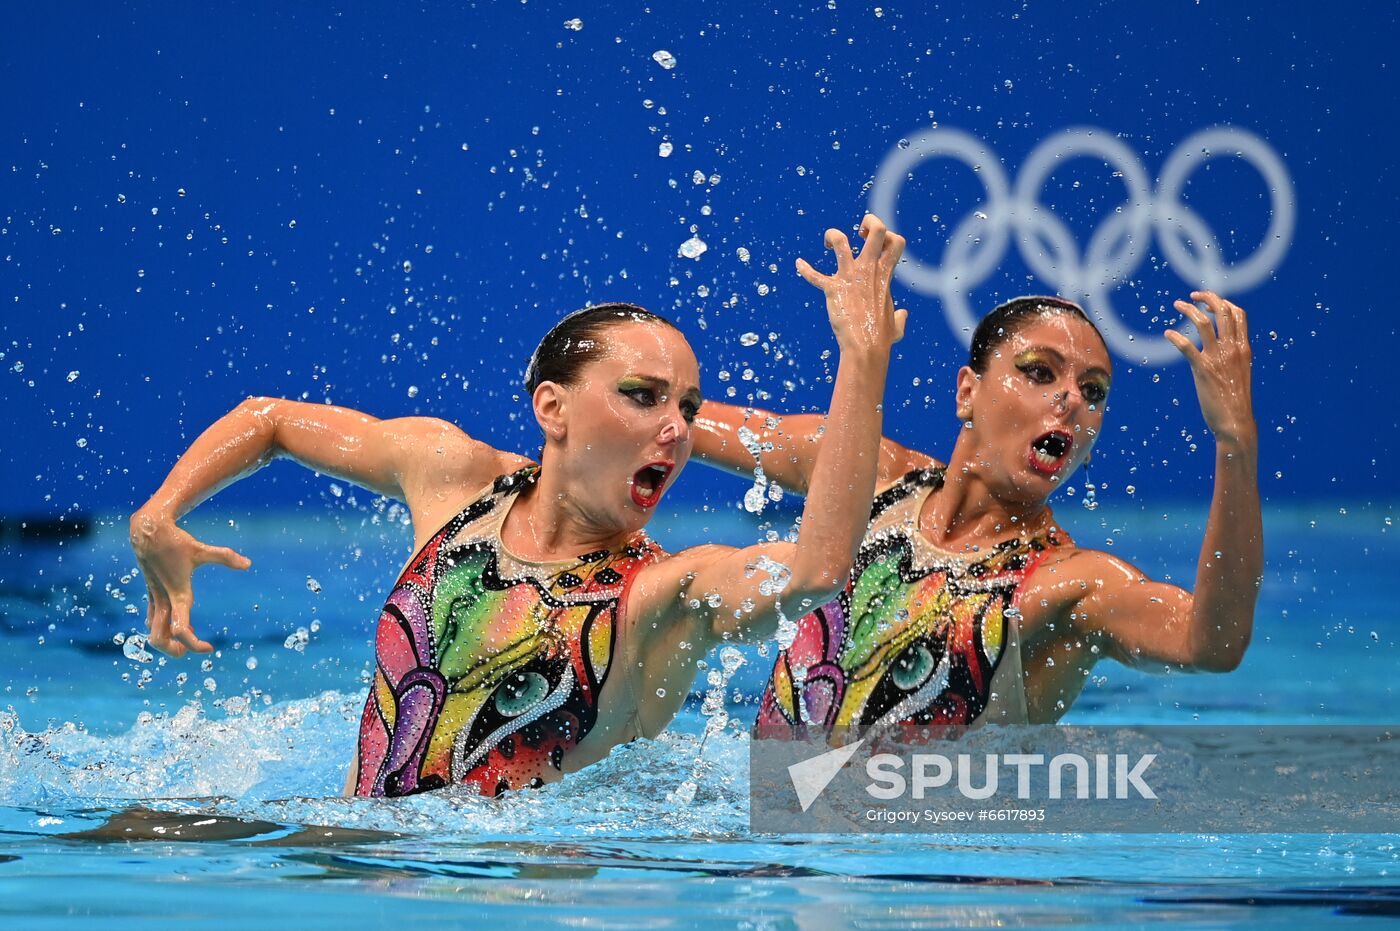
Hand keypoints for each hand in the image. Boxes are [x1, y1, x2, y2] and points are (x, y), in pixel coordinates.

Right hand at [128, 510, 250, 656]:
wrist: (147, 531)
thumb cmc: (175, 541)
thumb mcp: (201, 550)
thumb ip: (225, 557)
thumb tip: (248, 564)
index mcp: (177, 594)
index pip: (180, 630)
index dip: (193, 644)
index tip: (210, 647)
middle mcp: (164, 599)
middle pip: (158, 638)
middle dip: (172, 650)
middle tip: (190, 650)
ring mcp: (155, 597)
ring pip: (152, 630)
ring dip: (166, 641)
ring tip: (188, 639)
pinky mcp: (152, 593)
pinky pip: (152, 618)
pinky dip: (162, 627)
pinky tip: (178, 622)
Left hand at [796, 213, 908, 354]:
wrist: (865, 347)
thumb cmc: (881, 338)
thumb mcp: (896, 325)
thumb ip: (900, 317)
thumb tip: (902, 315)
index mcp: (885, 275)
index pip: (896, 241)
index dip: (889, 236)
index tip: (880, 245)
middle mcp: (869, 270)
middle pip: (877, 230)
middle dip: (870, 221)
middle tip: (860, 232)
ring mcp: (850, 277)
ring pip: (840, 241)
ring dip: (833, 236)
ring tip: (828, 242)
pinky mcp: (833, 289)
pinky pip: (814, 275)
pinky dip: (805, 269)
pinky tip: (799, 264)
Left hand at [1165, 291, 1256, 446]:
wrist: (1236, 421)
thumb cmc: (1236, 400)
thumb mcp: (1241, 372)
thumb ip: (1234, 356)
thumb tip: (1225, 346)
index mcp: (1243, 348)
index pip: (1238, 315)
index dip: (1224, 302)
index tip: (1209, 301)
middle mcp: (1233, 349)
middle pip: (1222, 312)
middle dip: (1207, 298)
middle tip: (1192, 295)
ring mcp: (1218, 358)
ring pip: (1204, 323)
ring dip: (1189, 310)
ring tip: (1177, 304)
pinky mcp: (1203, 369)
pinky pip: (1187, 346)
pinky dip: (1175, 337)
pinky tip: (1167, 334)